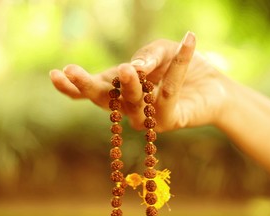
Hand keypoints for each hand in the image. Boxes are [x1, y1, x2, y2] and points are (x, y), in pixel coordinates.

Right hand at [50, 32, 230, 131]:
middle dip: (86, 87)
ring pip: (132, 103)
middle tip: (70, 72)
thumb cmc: (180, 66)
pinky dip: (179, 65)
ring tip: (127, 69)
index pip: (93, 91)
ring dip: (129, 86)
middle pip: (102, 101)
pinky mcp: (170, 120)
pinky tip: (189, 41)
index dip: (72, 87)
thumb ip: (146, 57)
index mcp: (119, 90)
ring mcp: (147, 117)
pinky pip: (169, 92)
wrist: (214, 86)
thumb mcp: (160, 51)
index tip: (54, 74)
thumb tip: (132, 68)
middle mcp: (128, 106)